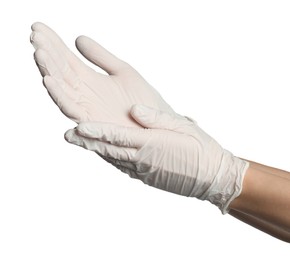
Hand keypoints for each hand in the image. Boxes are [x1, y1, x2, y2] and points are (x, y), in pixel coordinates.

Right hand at [30, 22, 173, 125]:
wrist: (159, 124)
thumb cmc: (144, 100)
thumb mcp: (122, 71)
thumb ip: (101, 57)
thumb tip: (78, 38)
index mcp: (91, 81)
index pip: (67, 60)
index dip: (53, 44)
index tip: (38, 27)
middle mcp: (85, 95)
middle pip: (61, 73)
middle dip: (47, 54)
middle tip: (34, 35)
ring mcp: (88, 110)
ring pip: (63, 90)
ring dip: (49, 72)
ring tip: (39, 53)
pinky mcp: (93, 125)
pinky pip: (73, 110)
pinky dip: (60, 96)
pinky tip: (49, 80)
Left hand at [65, 105, 248, 212]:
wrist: (211, 176)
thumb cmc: (199, 148)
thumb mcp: (182, 127)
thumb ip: (157, 119)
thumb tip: (135, 111)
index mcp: (151, 144)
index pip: (119, 136)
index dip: (98, 132)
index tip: (79, 127)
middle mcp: (142, 159)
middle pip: (110, 149)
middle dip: (88, 142)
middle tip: (67, 135)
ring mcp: (142, 170)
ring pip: (113, 158)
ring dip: (95, 150)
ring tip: (77, 141)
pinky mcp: (145, 175)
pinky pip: (123, 165)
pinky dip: (109, 158)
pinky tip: (101, 152)